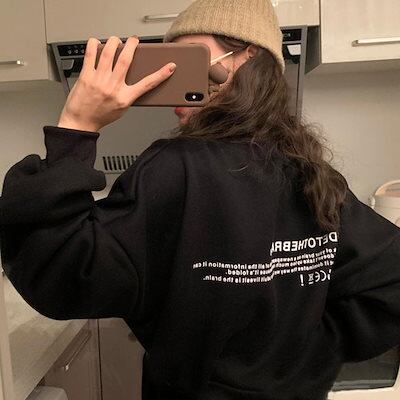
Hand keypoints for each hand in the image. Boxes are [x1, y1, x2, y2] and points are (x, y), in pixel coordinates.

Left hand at [57, 36, 176, 131]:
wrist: (81, 122)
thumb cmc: (101, 116)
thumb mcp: (122, 109)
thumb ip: (129, 94)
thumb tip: (133, 79)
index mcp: (125, 98)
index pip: (147, 84)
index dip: (161, 74)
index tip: (169, 67)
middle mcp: (113, 87)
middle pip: (126, 60)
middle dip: (132, 45)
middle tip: (134, 40)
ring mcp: (99, 80)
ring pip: (109, 52)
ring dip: (115, 41)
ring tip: (117, 40)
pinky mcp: (86, 75)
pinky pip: (90, 54)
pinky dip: (94, 44)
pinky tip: (97, 43)